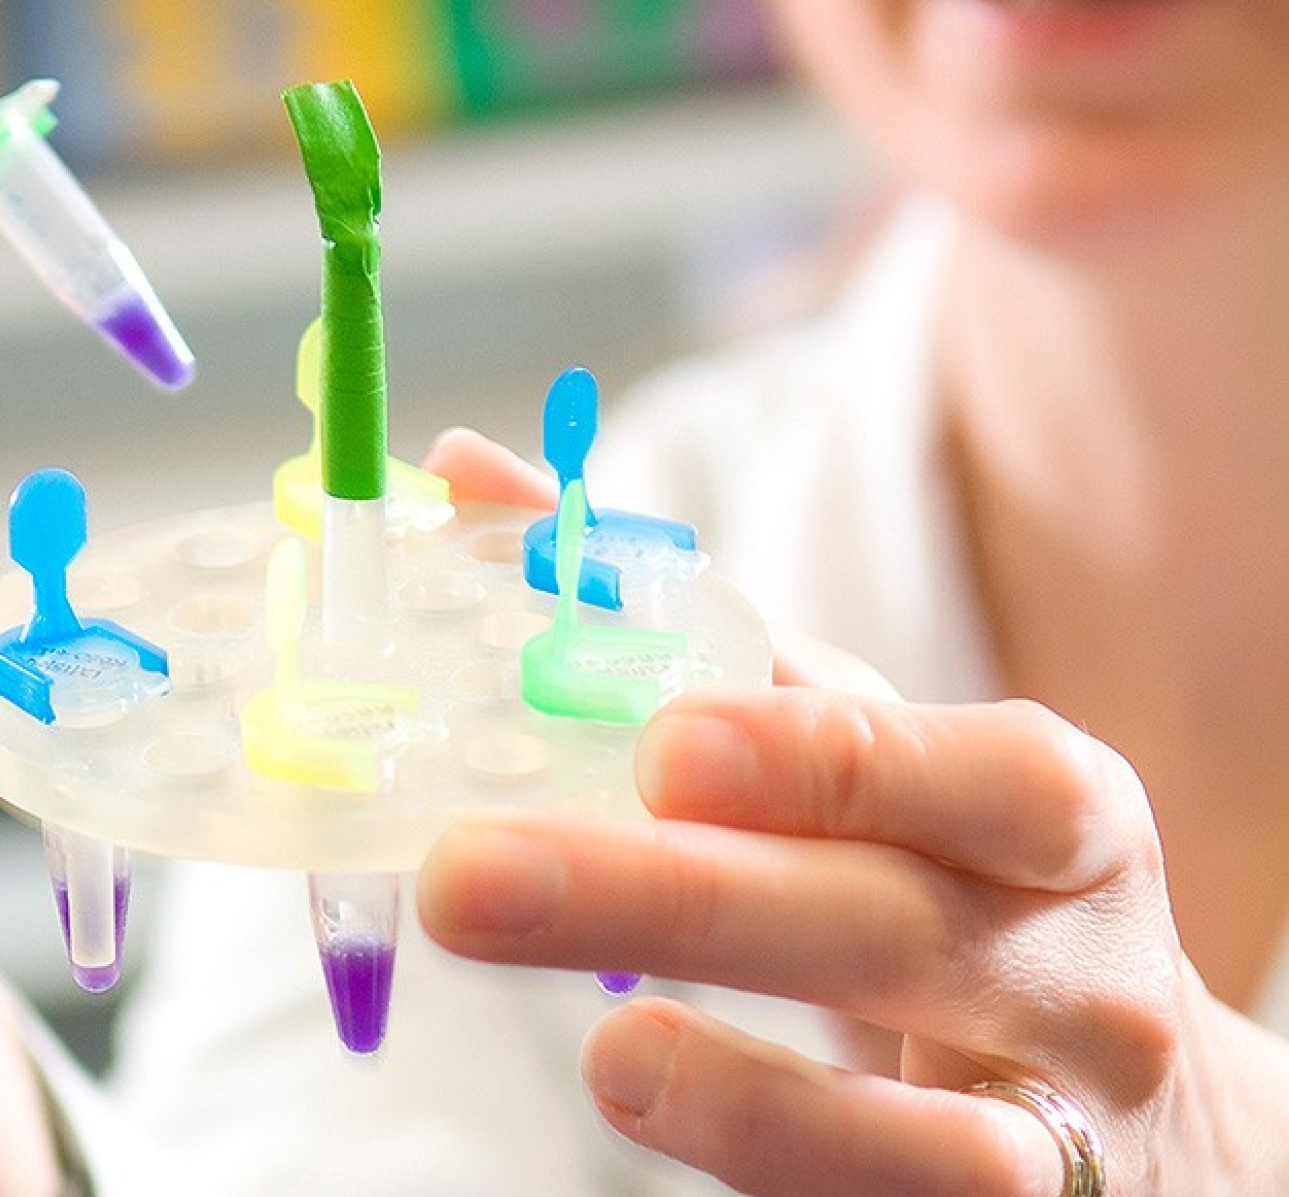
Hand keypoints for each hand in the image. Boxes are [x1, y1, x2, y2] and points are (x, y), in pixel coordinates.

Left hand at [416, 434, 1271, 1192]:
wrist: (1140, 1108)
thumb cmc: (950, 884)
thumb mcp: (860, 754)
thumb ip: (691, 633)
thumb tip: (478, 483)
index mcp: (1052, 815)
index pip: (972, 774)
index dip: (823, 761)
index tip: (665, 746)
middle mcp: (1075, 971)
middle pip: (887, 931)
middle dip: (674, 903)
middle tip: (472, 876)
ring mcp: (1055, 1127)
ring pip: (922, 1132)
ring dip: (743, 1095)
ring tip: (601, 1048)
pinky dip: (773, 1171)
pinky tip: (647, 1098)